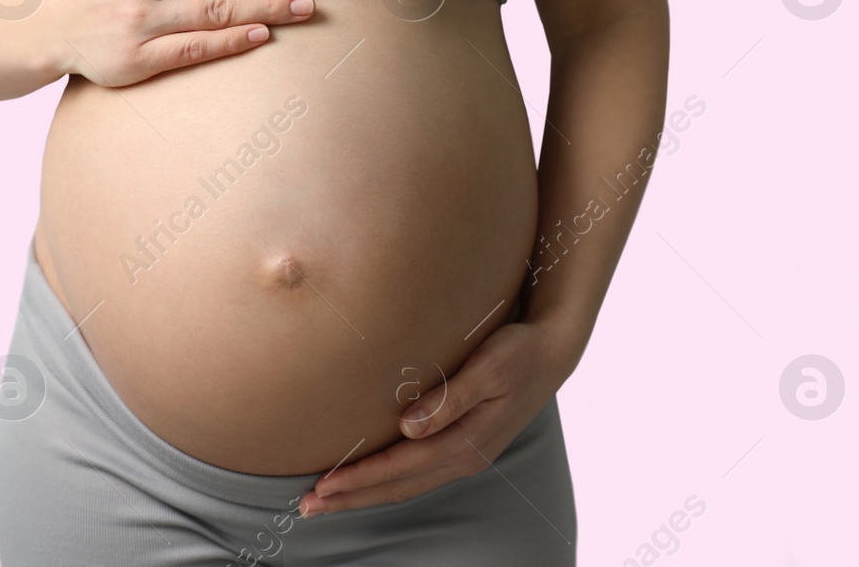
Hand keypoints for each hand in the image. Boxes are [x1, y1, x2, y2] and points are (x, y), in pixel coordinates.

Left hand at [299, 319, 580, 515]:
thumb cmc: (518, 352)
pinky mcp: (465, 447)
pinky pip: (417, 475)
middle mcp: (464, 456)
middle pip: (397, 487)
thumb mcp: (489, 367)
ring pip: (405, 486)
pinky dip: (386, 483)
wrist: (552, 351)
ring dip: (365, 494)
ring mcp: (466, 455)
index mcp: (467, 441)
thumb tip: (410, 426)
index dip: (359, 478)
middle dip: (351, 498)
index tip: (322, 485)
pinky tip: (368, 480)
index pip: (400, 467)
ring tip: (326, 500)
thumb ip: (450, 397)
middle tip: (307, 506)